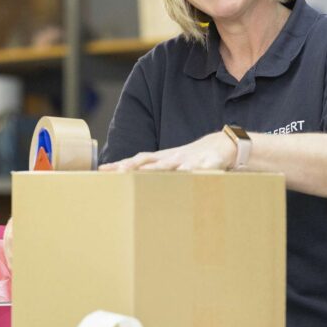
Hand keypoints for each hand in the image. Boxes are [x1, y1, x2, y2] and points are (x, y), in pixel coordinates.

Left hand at [99, 131, 235, 171]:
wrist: (224, 144)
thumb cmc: (193, 159)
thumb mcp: (174, 165)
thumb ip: (156, 172)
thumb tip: (133, 182)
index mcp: (164, 158)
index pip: (138, 160)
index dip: (121, 164)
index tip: (103, 170)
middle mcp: (174, 157)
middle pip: (150, 160)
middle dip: (134, 166)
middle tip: (119, 172)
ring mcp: (191, 159)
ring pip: (173, 163)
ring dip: (159, 168)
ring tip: (145, 174)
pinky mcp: (211, 161)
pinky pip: (203, 166)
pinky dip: (196, 169)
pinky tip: (189, 174)